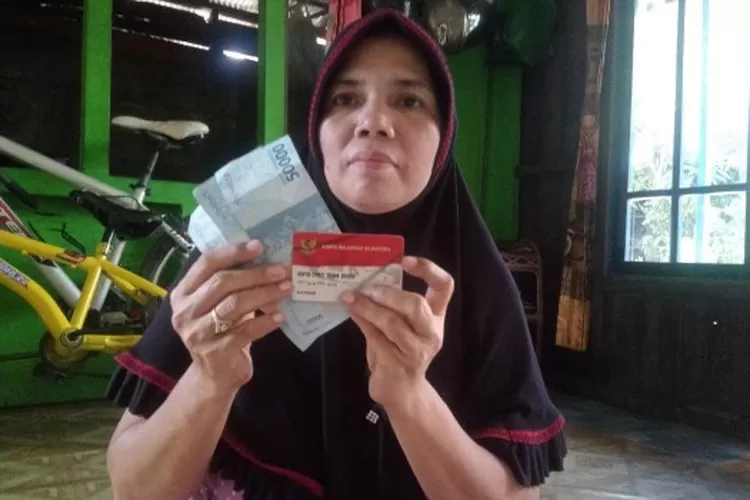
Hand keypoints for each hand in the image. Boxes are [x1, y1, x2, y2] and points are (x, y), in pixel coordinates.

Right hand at [170, 241, 291, 393]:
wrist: (215, 375)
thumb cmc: (221, 331)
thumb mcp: (221, 304)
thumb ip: (235, 284)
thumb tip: (270, 261)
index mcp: (184, 293)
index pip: (206, 263)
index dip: (233, 252)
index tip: (259, 246)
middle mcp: (185, 311)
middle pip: (222, 283)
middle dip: (256, 274)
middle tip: (282, 270)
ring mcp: (197, 333)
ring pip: (234, 305)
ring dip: (264, 294)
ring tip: (287, 289)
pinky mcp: (215, 352)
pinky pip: (245, 331)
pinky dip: (265, 322)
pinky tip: (281, 317)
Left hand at [340, 256, 454, 408]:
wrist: (401, 393)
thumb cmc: (398, 352)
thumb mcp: (399, 326)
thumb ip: (389, 305)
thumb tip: (364, 279)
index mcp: (436, 317)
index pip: (444, 286)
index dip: (428, 269)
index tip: (404, 260)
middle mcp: (431, 333)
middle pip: (417, 305)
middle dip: (389, 293)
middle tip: (368, 288)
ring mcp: (416, 351)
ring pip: (393, 322)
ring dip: (369, 307)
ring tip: (350, 298)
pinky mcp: (398, 365)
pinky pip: (377, 338)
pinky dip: (362, 321)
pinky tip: (351, 311)